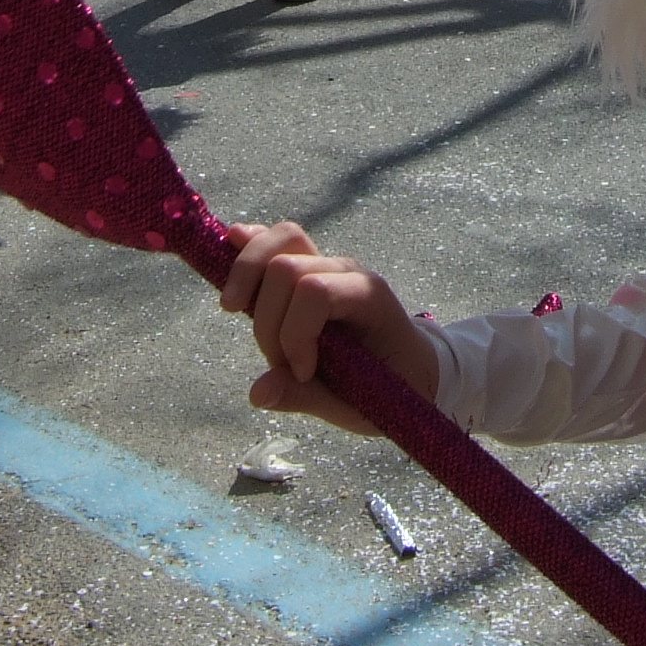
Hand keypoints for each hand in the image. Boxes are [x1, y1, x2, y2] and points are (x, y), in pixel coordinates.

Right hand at [220, 221, 439, 434]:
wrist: (415, 367)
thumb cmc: (391, 387)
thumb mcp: (355, 405)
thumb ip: (305, 397)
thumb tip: (256, 393)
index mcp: (369, 298)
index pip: (314, 290)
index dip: (294, 334)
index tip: (301, 373)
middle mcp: (347, 270)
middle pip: (285, 268)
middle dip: (267, 322)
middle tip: (281, 362)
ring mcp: (327, 263)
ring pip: (280, 240)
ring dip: (247, 275)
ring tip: (234, 309)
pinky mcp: (309, 267)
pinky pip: (278, 241)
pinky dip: (252, 247)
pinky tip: (231, 250)